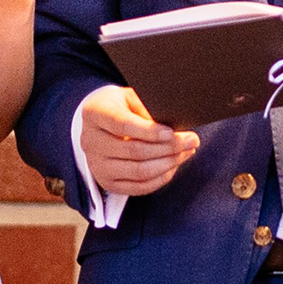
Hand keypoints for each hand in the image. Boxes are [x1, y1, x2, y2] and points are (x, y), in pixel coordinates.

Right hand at [79, 86, 198, 196]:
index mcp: (94, 113)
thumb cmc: (119, 106)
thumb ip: (145, 106)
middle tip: (191, 141)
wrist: (98, 123)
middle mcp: (90, 141)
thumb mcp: (129, 96)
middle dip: (168, 148)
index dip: (150, 131)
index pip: (122, 125)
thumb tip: (170, 123)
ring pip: (139, 172)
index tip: (172, 132)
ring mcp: (97, 165)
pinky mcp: (107, 183)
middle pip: (134, 151)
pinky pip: (139, 187)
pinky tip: (174, 166)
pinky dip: (160, 178)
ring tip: (186, 152)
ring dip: (168, 164)